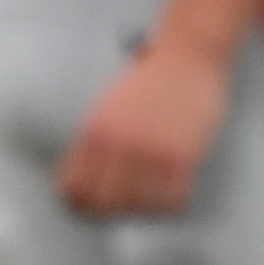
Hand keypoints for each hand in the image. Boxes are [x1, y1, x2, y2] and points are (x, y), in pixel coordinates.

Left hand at [57, 30, 233, 216]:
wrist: (188, 55)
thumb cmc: (149, 79)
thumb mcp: (107, 107)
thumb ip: (93, 142)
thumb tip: (77, 181)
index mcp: (95, 131)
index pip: (75, 187)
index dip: (80, 202)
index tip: (90, 206)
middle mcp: (119, 145)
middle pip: (104, 203)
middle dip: (110, 209)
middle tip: (122, 205)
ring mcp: (151, 153)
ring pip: (137, 206)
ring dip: (142, 207)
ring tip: (148, 198)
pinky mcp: (182, 158)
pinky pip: (170, 200)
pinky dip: (169, 202)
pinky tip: (170, 191)